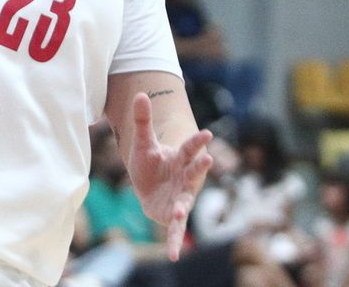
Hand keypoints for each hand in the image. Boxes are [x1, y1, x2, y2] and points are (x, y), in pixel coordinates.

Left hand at [126, 92, 212, 260]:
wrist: (151, 183)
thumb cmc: (151, 161)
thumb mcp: (143, 141)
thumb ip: (143, 120)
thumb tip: (140, 93)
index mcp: (180, 158)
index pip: (189, 147)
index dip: (197, 141)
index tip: (207, 134)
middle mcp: (185, 178)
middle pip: (193, 171)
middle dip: (200, 166)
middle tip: (208, 159)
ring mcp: (181, 197)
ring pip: (186, 202)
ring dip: (185, 207)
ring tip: (181, 211)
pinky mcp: (173, 215)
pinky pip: (176, 230)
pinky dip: (176, 241)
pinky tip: (175, 255)